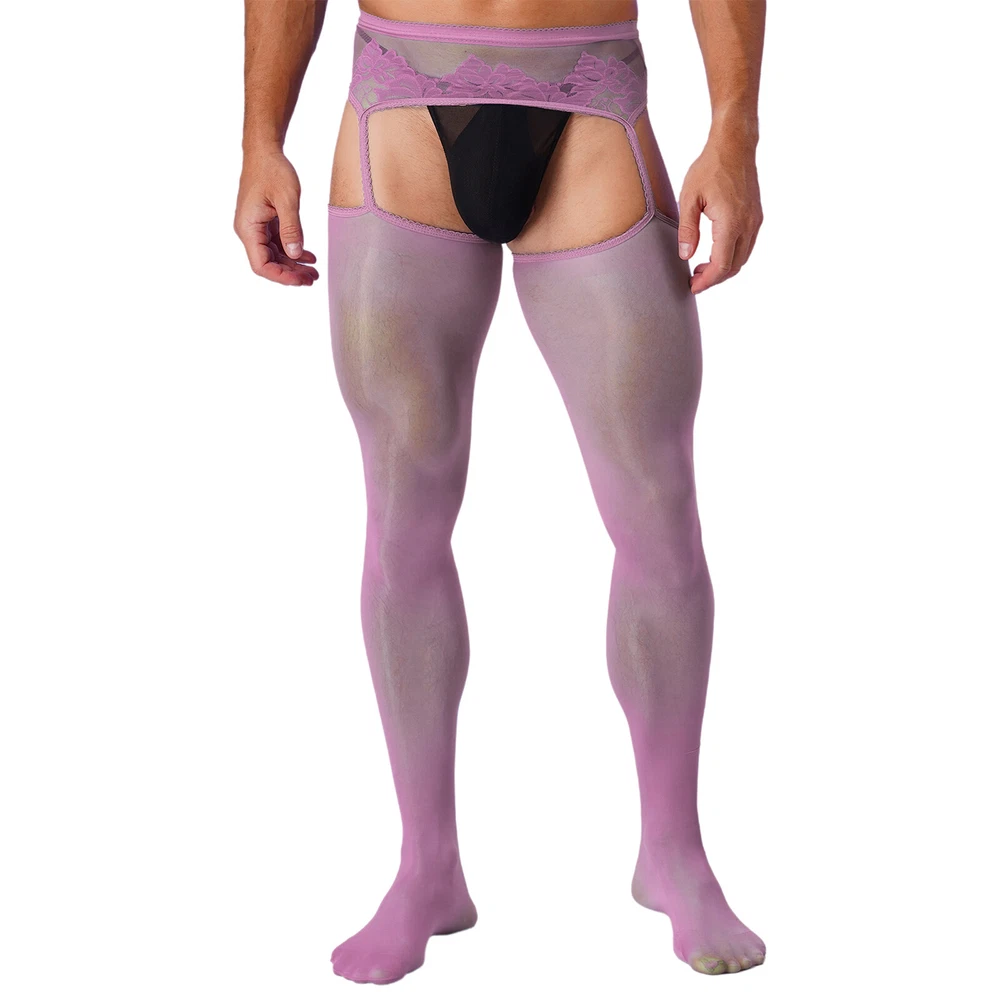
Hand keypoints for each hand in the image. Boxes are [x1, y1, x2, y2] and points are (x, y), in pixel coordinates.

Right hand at [234, 146, 318, 285]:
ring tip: (314, 272)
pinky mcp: (265, 223)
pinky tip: (309, 257)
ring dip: (294, 264)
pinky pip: (278, 243)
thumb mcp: (286, 200)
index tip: (301, 280)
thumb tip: (295, 254)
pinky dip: (293, 250)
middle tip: (313, 278)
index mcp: (248, 229)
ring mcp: (256, 228)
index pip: (261, 265)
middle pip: (269, 263)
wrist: (264, 151)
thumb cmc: (272, 170)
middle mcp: (249, 232)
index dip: (281, 277)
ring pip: (275, 255)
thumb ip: (291, 229)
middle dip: (291, 273)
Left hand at [677, 126, 762, 293]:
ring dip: (723, 269)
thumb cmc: (710, 167)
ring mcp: (755, 221)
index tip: (692, 287)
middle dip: (714, 279)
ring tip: (701, 270)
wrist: (734, 145)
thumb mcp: (689, 198)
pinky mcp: (756, 216)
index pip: (722, 265)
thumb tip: (685, 255)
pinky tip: (715, 254)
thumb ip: (687, 229)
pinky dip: (732, 256)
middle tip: (693, 281)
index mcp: (731, 223)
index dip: (707, 281)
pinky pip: (746, 246)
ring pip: (742, 258)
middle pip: (734, 266)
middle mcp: (748, 225)